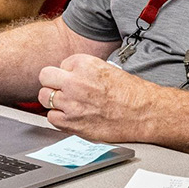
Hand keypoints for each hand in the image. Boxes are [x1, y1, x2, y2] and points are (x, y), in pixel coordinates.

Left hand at [37, 54, 159, 143]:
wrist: (144, 113)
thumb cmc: (132, 93)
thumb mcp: (108, 69)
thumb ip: (85, 71)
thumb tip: (70, 75)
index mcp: (84, 64)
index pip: (61, 64)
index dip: (69, 73)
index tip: (77, 80)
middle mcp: (74, 82)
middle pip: (45, 77)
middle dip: (53, 83)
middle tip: (62, 89)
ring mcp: (71, 103)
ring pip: (45, 98)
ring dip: (54, 101)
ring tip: (68, 104)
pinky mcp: (72, 123)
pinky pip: (51, 118)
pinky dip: (58, 118)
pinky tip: (71, 116)